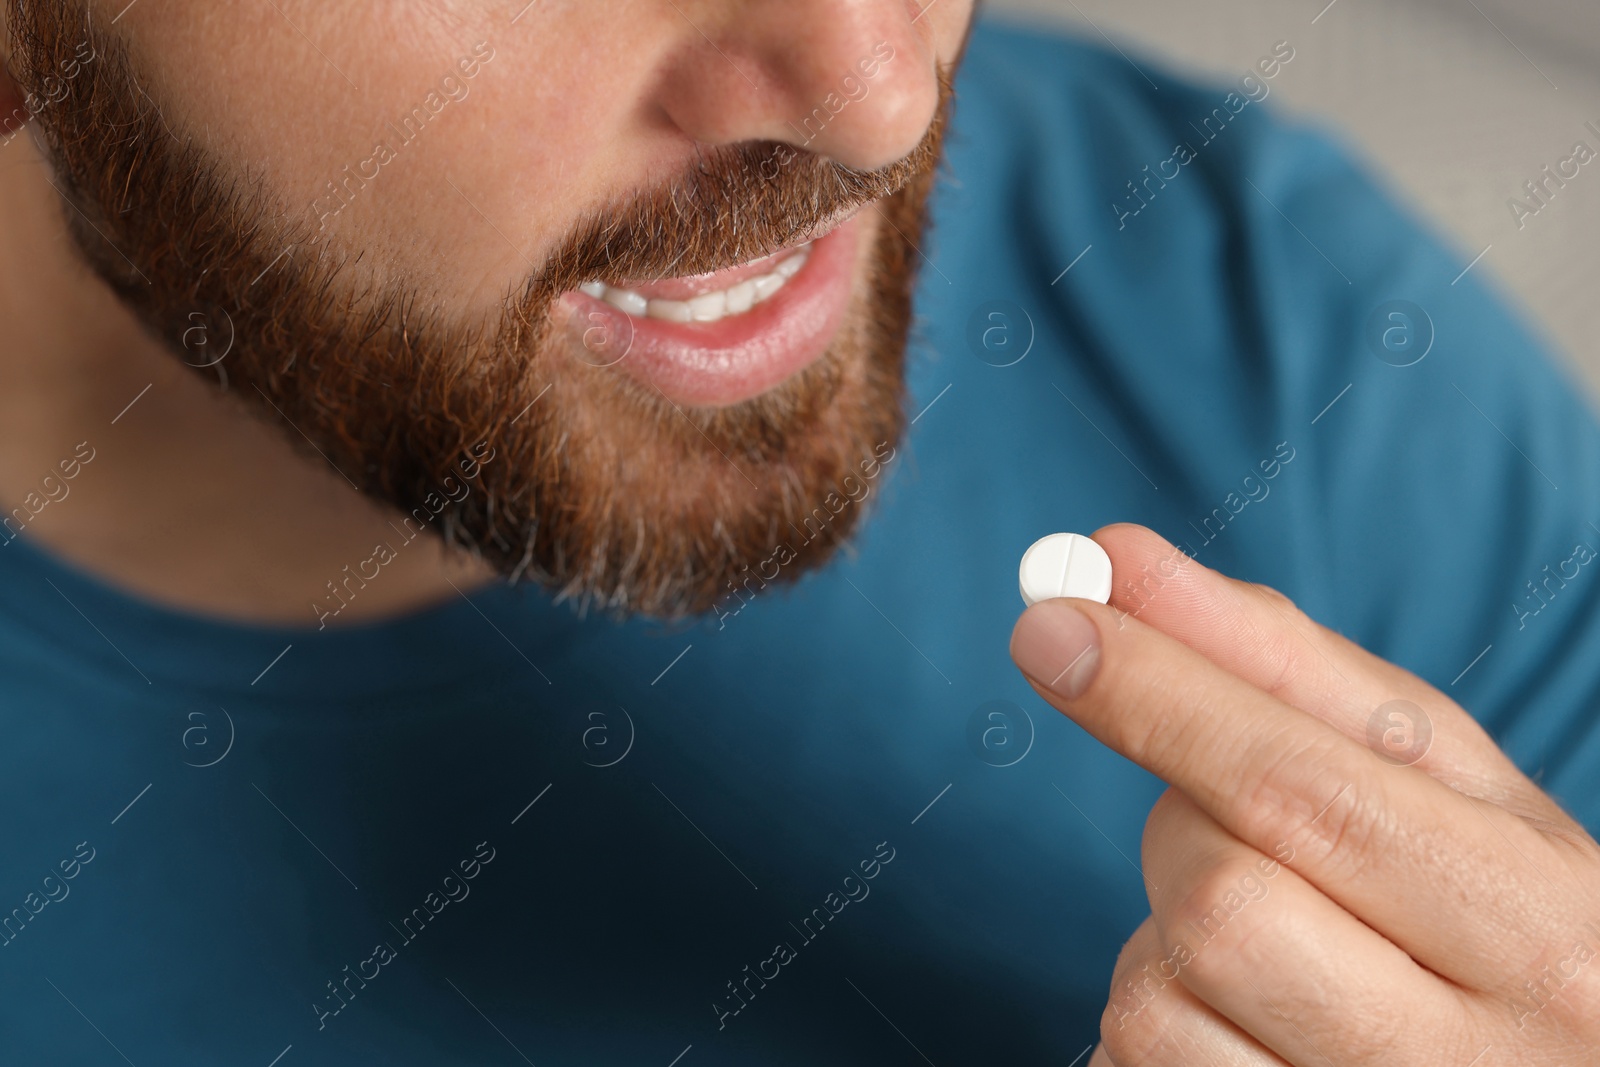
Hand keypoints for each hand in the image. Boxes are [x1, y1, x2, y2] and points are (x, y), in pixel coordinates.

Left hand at [1009, 524, 1599, 1065]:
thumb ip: (1284, 668)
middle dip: (1185, 835)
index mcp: (1534, 924)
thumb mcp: (1445, 785)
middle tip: (1245, 839)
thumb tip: (1121, 562)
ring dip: (1165, 945)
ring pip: (1154, 1003)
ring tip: (1274, 953)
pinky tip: (1249, 1027)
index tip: (1051, 623)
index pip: (1304, 789)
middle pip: (1216, 899)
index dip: (1160, 698)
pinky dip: (1156, 1023)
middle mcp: (1474, 1063)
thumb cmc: (1498, 915)